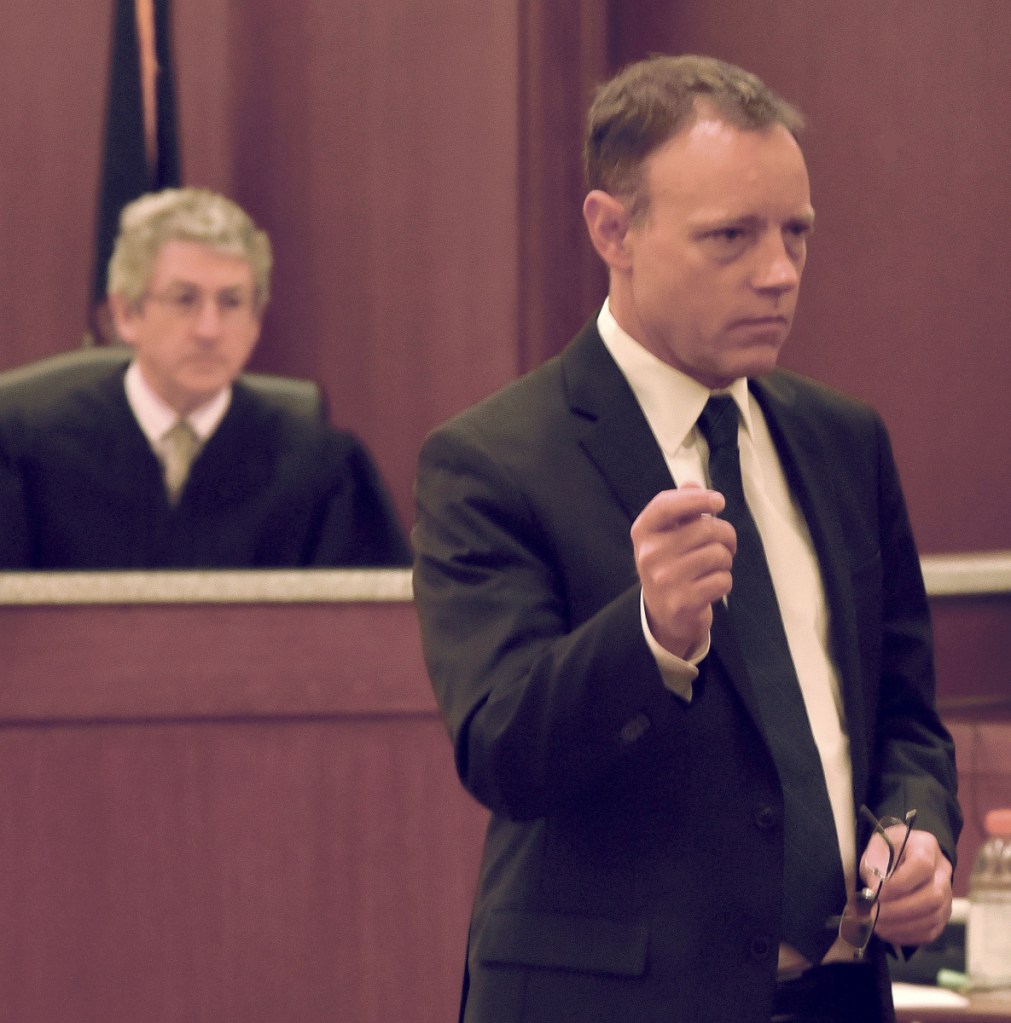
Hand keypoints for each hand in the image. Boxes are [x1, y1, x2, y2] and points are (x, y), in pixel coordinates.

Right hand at [630, 484, 735, 658]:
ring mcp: (665, 579)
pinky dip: (724, 582)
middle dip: (725, 534)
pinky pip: (723, 580)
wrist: (663, 615)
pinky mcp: (683, 602)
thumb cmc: (670, 566)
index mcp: (643, 532)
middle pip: (706, 528)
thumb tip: (692, 483)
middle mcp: (649, 554)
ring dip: (725, 560)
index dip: (697, 498)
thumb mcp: (667, 535)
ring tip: (715, 566)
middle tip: (724, 543)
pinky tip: (711, 585)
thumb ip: (680, 508)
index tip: (718, 501)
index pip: (668, 504)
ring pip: (718, 554)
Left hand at [861, 826, 952, 947]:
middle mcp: (943, 872)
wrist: (907, 853)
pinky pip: (932, 931)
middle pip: (933, 896)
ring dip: (903, 926)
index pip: (921, 866)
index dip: (899, 883)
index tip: (876, 893)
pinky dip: (909, 936)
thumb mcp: (878, 847)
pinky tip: (889, 933)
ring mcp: (947, 895)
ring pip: (934, 917)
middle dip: (900, 910)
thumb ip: (876, 865)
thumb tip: (874, 891)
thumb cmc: (890, 849)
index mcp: (926, 847)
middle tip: (875, 914)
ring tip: (878, 926)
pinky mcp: (943, 914)